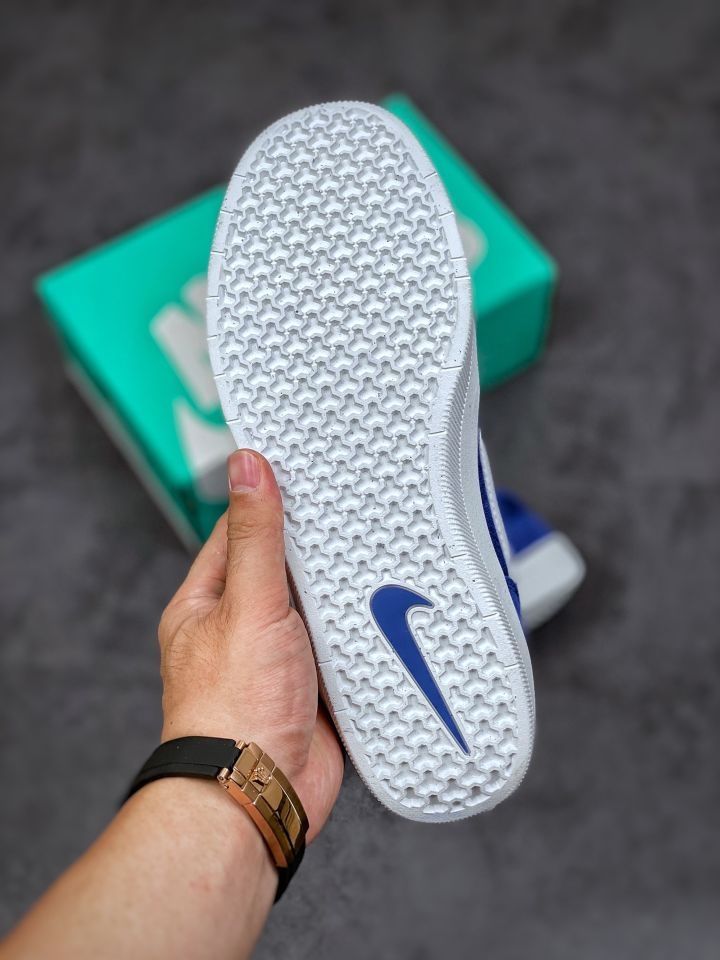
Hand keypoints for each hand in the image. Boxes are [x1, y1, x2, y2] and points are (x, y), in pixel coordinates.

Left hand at [158, 449, 343, 842]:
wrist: (262, 790)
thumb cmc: (233, 707)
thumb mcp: (248, 603)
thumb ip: (255, 536)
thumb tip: (247, 469)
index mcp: (207, 603)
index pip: (238, 534)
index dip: (268, 502)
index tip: (300, 475)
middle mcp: (241, 628)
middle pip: (284, 570)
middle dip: (316, 551)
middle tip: (352, 514)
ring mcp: (278, 658)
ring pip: (317, 609)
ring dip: (342, 595)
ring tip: (377, 557)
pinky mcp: (314, 686)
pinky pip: (342, 646)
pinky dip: (361, 634)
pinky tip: (386, 613)